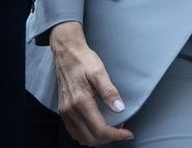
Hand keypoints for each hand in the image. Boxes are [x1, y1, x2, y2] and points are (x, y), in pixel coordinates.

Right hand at [49, 22, 133, 144]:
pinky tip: (97, 127)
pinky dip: (87, 134)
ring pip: (81, 137)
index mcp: (81, 102)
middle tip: (122, 130)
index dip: (116, 135)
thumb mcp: (99, 72)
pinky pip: (74, 131)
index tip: (128, 133)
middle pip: (91, 138)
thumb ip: (109, 91)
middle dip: (108, 139)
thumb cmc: (84, 61)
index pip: (100, 130)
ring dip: (97, 139)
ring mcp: (65, 112)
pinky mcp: (63, 111)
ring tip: (112, 129)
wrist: (66, 53)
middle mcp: (70, 111)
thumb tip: (120, 109)